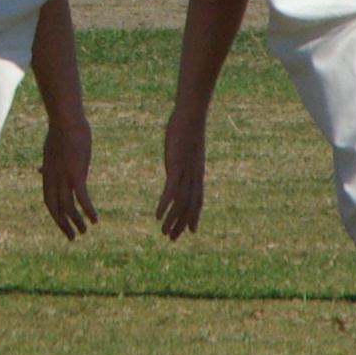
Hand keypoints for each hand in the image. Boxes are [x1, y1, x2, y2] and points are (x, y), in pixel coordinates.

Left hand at [40, 110, 98, 238]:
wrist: (66, 120)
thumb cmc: (60, 132)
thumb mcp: (49, 151)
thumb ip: (46, 165)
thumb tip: (40, 170)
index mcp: (47, 174)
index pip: (49, 200)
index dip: (56, 214)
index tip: (64, 224)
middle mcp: (53, 179)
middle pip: (56, 208)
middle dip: (64, 224)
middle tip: (73, 237)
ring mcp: (64, 177)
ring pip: (68, 206)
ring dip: (77, 221)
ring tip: (85, 230)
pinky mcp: (76, 174)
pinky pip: (81, 198)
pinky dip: (88, 210)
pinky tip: (95, 219)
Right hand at [156, 107, 208, 238]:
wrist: (191, 116)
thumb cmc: (187, 126)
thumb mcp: (188, 145)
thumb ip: (185, 154)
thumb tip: (183, 153)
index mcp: (197, 173)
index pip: (198, 201)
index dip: (194, 217)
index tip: (191, 231)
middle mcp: (194, 177)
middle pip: (190, 207)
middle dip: (182, 224)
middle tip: (173, 238)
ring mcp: (186, 173)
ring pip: (181, 204)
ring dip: (173, 220)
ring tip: (164, 233)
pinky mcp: (176, 167)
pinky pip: (171, 192)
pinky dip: (165, 206)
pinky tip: (157, 216)